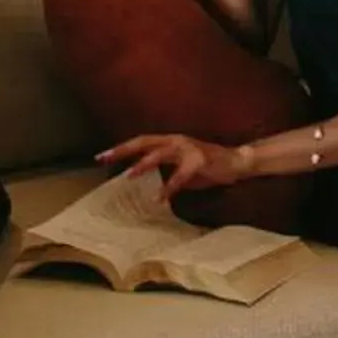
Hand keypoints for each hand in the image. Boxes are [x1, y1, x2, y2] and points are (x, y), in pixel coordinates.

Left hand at [99, 134, 253, 192]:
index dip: (121, 149)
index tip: (101, 157)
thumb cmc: (207, 167)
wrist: (236, 162)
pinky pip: (180, 176)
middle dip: (123, 150)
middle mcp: (175, 140)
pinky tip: (160, 197)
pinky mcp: (199, 160)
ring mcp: (187, 148)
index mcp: (169, 141)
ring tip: (129, 175)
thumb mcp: (180, 169)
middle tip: (103, 158)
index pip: (140, 142)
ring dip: (143, 164)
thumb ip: (163, 173)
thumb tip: (144, 188)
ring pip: (160, 153)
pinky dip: (168, 187)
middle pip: (144, 142)